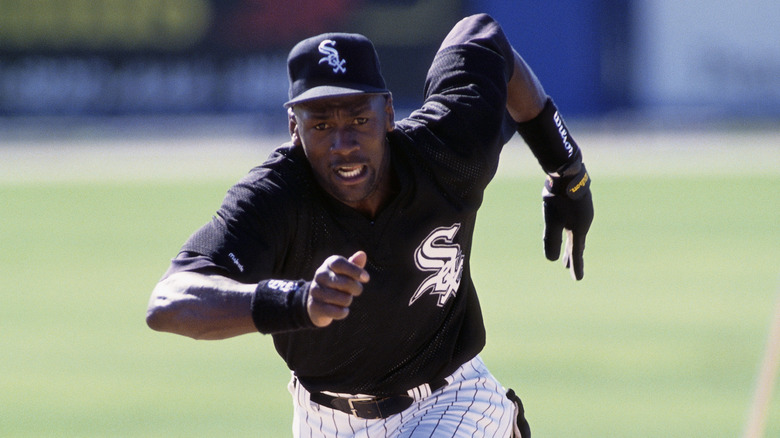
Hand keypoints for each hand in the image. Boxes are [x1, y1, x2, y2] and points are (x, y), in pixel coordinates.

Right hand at [307, 251, 369, 326]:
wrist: (316, 302)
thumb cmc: (337, 283)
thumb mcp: (345, 273)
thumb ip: (355, 264)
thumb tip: (362, 254)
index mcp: (329, 264)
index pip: (340, 264)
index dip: (355, 270)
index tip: (366, 278)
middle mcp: (320, 275)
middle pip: (345, 282)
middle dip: (356, 289)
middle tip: (356, 290)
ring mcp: (315, 291)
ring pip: (343, 299)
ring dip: (348, 301)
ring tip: (344, 299)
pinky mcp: (314, 306)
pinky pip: (336, 311)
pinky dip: (343, 312)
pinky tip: (342, 310)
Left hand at [542, 164, 592, 279]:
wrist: (567, 171)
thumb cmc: (558, 197)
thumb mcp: (551, 219)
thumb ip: (551, 239)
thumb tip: (550, 259)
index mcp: (579, 228)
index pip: (576, 252)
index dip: (576, 266)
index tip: (577, 279)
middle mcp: (584, 221)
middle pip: (577, 243)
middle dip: (572, 256)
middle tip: (567, 267)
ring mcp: (583, 211)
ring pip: (577, 232)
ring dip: (572, 243)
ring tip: (568, 251)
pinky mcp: (580, 203)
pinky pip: (576, 221)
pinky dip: (572, 230)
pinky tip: (569, 226)